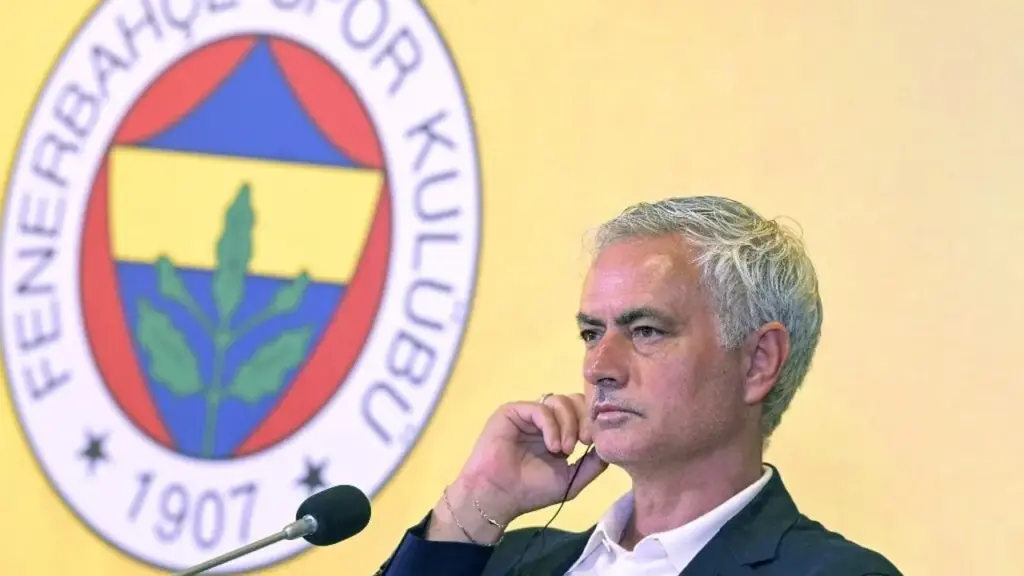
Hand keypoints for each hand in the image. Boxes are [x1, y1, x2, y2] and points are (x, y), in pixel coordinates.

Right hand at [428, 394, 607, 543]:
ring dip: (568, 424)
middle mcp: (544, 420)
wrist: (498, 497)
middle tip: (585, 442)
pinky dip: (552, 426)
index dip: (592, 422)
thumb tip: (609, 448)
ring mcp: (528, 414)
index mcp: (557, 432)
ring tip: (564, 450)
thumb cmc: (530, 491)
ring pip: (559, 401)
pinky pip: (540, 408)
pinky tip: (552, 446)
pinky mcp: (513, 411)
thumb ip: (592, 464)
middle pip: (574, 400)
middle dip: (584, 418)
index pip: (581, 412)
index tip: (593, 443)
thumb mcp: (571, 480)